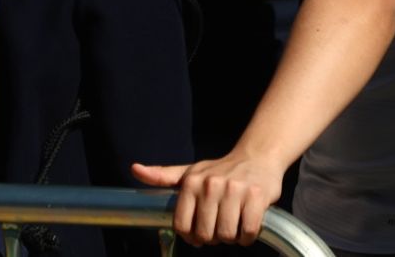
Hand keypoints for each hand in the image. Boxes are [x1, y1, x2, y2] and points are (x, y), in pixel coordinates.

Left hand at [132, 151, 285, 246]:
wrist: (259, 155)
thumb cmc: (222, 169)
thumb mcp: (191, 172)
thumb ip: (163, 176)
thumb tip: (135, 169)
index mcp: (192, 182)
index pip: (182, 226)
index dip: (192, 236)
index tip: (201, 232)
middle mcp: (212, 185)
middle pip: (205, 234)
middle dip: (214, 238)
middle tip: (221, 227)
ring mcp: (235, 190)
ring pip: (226, 235)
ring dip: (232, 237)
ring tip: (235, 224)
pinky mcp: (257, 196)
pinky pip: (248, 231)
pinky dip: (248, 236)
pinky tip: (248, 225)